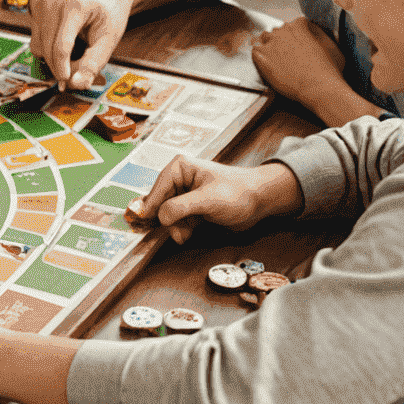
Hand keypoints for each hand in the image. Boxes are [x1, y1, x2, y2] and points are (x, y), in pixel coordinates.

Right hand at [30, 0, 134, 89]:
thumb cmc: (111, 12)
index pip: (61, 47)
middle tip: (75, 75)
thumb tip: (75, 84)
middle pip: (47, 49)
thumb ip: (93, 63)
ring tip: (74, 51)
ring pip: (38, 47)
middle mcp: (52, 3)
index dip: (63, 70)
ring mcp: (41, 4)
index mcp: (73, 7)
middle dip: (59, 67)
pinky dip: (47, 49)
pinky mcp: (35, 8)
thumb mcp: (109, 39)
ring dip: (52, 58)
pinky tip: (64, 42)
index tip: (67, 84)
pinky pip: (35, 40)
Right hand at [124, 157, 302, 244]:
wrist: (260, 201)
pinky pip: (177, 220)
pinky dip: (180, 229)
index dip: (150, 206)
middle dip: (166, 219)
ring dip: (174, 227)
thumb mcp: (207, 199)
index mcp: (180, 168)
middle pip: (160, 202)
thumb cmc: (238, 192)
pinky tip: (186, 235)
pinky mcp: (192, 208)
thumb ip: (181, 207)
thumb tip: (160, 217)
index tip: (143, 221)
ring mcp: (185, 195)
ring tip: (183, 235)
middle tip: (174, 232)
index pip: (157, 188)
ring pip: (167, 214)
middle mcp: (180, 179)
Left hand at [251, 17, 348, 111]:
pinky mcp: (261, 57)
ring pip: (264, 39)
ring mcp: (270, 43)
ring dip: (269, 46)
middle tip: (288, 54)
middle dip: (282, 41)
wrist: (318, 87)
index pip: (294, 24)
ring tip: (276, 59)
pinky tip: (266, 63)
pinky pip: (255, 51)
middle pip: (278, 31)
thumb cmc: (329, 69)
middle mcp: (282, 31)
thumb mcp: (332, 45)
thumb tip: (312, 29)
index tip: (298, 44)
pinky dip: (259, 56)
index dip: (297, 35)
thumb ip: (319, 33)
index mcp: (299, 26)